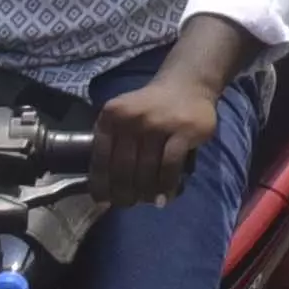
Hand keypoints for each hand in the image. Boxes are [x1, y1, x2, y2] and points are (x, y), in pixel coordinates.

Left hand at [93, 64, 227, 207]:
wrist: (187, 85)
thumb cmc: (150, 108)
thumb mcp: (123, 116)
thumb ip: (112, 143)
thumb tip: (105, 187)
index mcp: (112, 115)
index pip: (101, 158)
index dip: (101, 184)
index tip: (103, 200)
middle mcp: (132, 118)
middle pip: (123, 169)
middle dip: (124, 193)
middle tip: (128, 203)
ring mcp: (159, 123)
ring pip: (147, 171)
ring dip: (146, 192)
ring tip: (147, 200)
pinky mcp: (184, 130)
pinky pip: (170, 167)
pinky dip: (167, 186)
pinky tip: (166, 196)